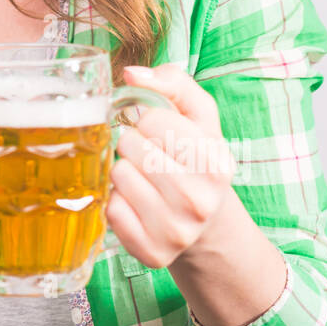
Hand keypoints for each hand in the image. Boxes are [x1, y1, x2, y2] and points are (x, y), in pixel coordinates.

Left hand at [104, 63, 236, 269]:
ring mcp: (176, 231)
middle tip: (145, 153)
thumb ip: (173, 82)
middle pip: (130, 146)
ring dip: (123, 170)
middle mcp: (200, 201)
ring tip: (142, 177)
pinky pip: (111, 209)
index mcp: (216, 162)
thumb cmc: (196, 159)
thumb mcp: (198, 116)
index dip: (143, 116)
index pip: (150, 118)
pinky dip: (117, 200)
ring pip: (118, 175)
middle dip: (131, 142)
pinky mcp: (151, 252)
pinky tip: (136, 201)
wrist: (207, 224)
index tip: (151, 127)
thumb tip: (131, 73)